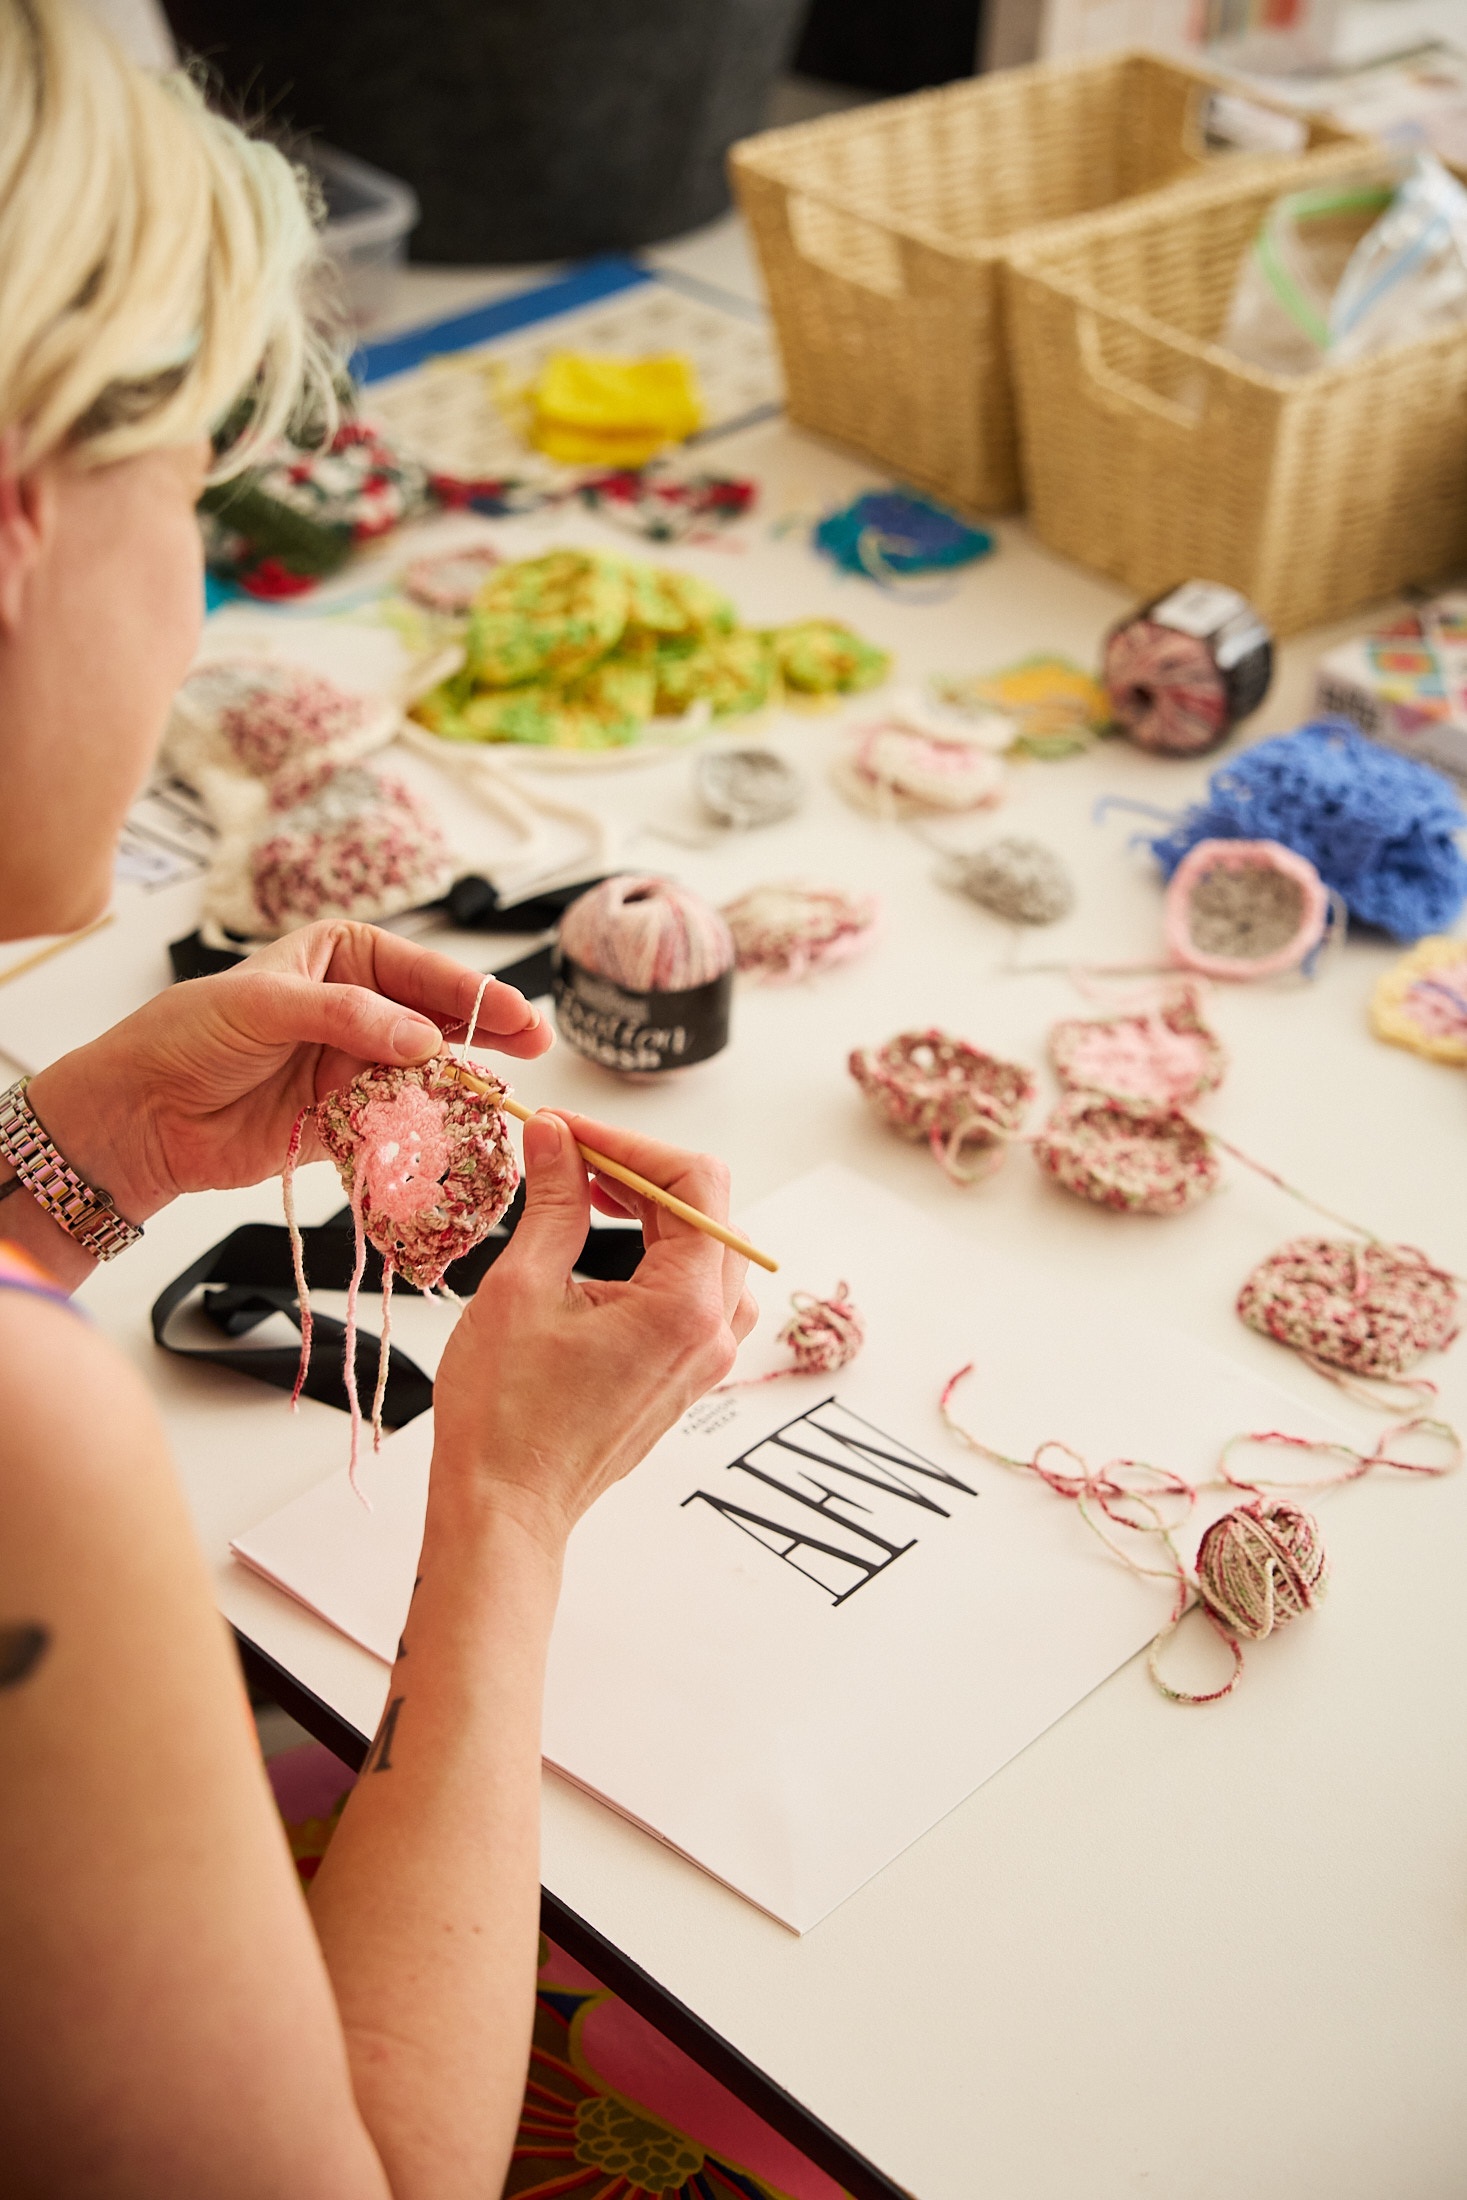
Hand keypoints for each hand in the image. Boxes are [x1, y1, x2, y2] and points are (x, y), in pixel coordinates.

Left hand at [25, 921, 550, 1222]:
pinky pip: (397, 1125)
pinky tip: (451, 1134)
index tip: (507, 1013)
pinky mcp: (343, 1123)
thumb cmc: (185, 1037)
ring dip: (458, 1087)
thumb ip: (347, 1017)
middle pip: (433, 1021)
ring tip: (497, 1095)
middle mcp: (352, 1010)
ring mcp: (351, 1068)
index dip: (467, 993)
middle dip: (482, 1034)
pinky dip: (423, 1132)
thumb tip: (422, 1037)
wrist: (137, 1115)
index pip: (416, 970)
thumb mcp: (265, 1004)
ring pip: (422, 1075)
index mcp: (337, 958)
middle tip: (531, 1046)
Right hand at [432, 1109, 758, 1552]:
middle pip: (707, 1211)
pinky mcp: (682, 1372)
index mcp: (687, 1305)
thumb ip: (553, 1202)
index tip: (569, 1132)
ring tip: (583, 1194)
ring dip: (651, 1210)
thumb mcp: (522, 1287)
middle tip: (568, 1155)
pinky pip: (692, 1289)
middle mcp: (713, 1331)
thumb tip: (555, 1138)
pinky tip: (600, 1244)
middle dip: (638, 1170)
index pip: (696, 1182)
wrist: (505, 1508)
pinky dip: (654, 1252)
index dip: (630, 1143)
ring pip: (705, 1248)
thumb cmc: (506, 1416)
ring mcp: (703, 1356)